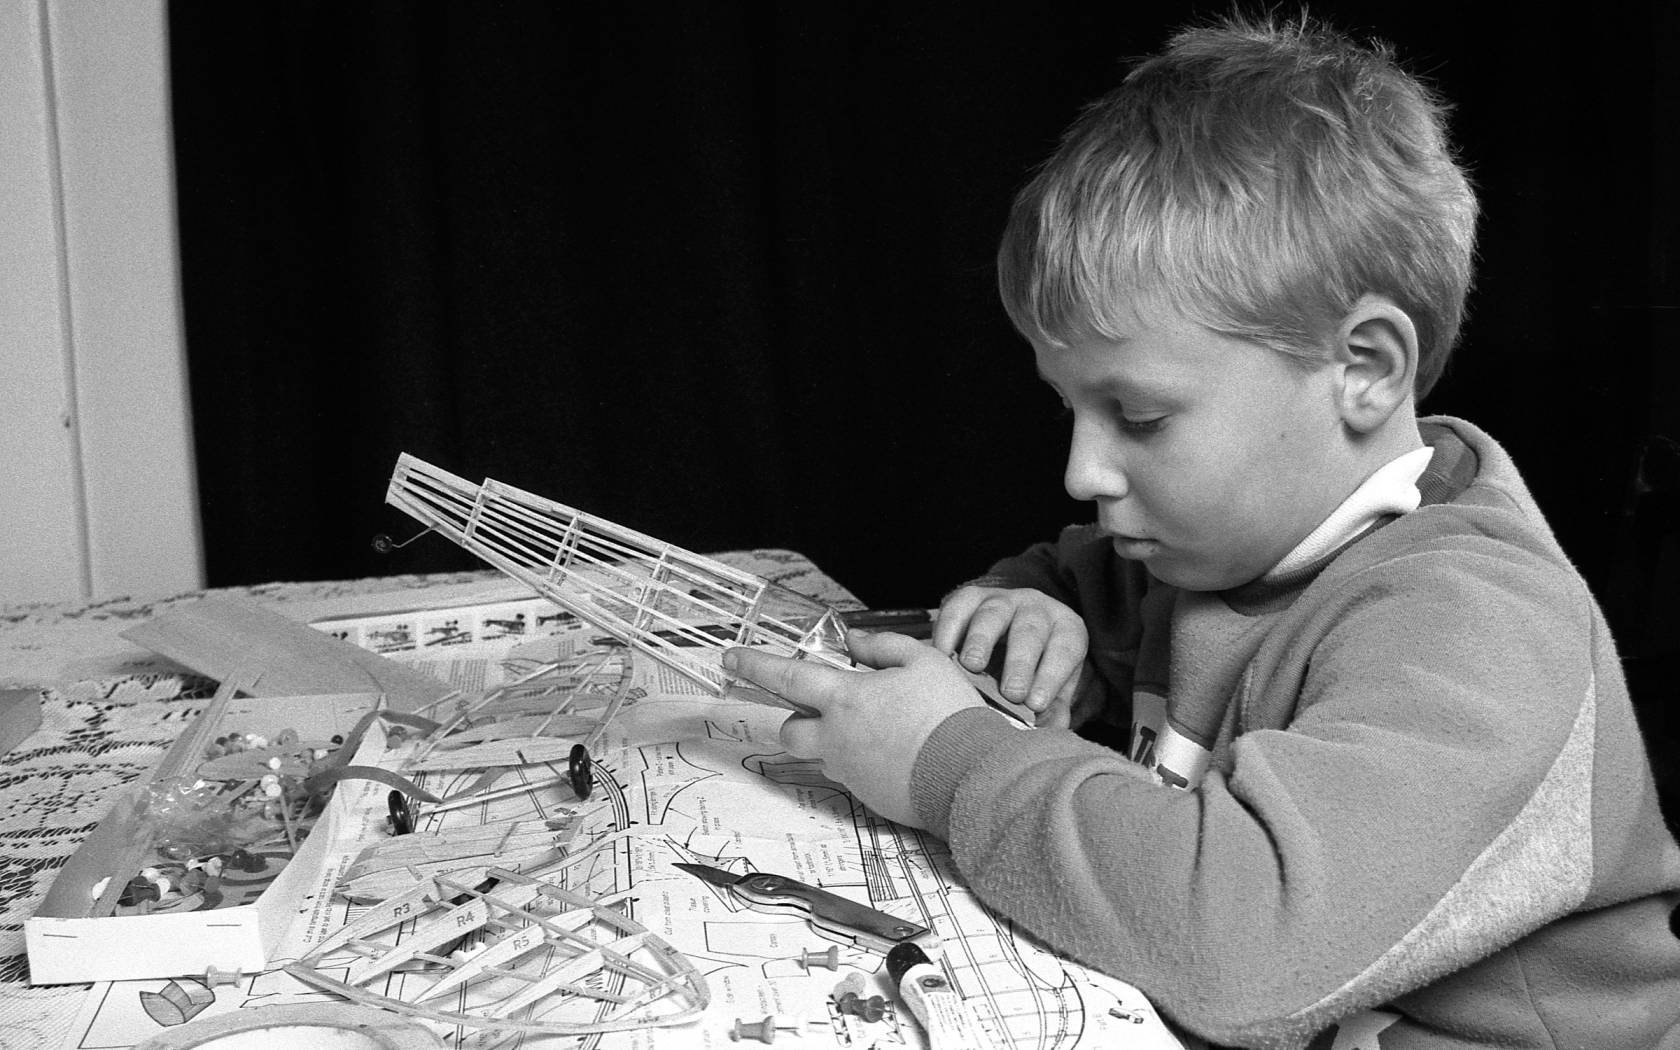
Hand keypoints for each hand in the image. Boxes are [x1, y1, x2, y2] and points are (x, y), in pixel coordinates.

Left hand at [722, 630, 983, 827]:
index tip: (731, 658)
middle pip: (791, 730)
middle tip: (830, 708)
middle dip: (800, 719)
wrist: (970, 773)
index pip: (785, 678)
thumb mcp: (923, 661)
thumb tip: (855, 643)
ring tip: (881, 731)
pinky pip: (851, 775)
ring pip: (822, 755)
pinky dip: (864, 762)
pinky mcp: (866, 796)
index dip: (755, 665)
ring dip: (835, 741)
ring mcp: (849, 771)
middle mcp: (836, 738)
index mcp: (845, 699)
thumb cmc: (948, 713)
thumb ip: (883, 647)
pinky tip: (897, 753)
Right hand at [932, 586, 1087, 725]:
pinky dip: (949, 628)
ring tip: (972, 667)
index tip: (1036, 704)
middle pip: (1030, 630)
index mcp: (1066, 631)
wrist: (1004, 643)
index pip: (1064, 650)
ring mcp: (1003, 600)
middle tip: (1010, 693)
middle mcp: (1037, 609)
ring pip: (994, 614)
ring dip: (982, 640)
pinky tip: (943, 654)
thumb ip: (1052, 712)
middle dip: (1020, 662)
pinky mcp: (970, 598)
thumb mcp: (1050, 690)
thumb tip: (1049, 729)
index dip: (1051, 676)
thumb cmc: (1032, 674)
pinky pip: (959, 607)